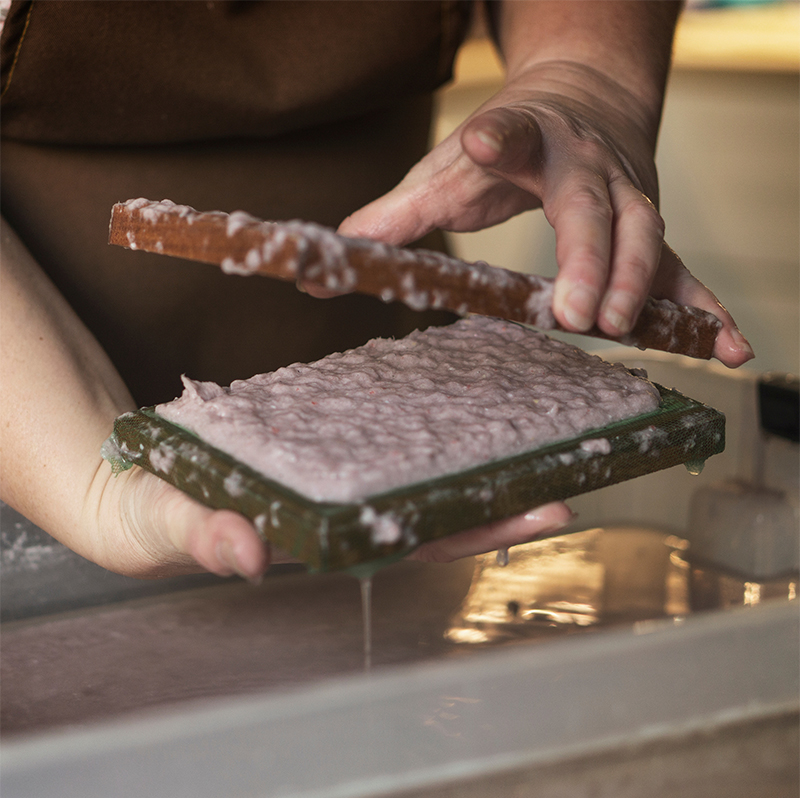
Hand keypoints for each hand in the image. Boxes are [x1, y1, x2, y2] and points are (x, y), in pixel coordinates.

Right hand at [87, 460, 571, 577]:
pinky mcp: (322, 446)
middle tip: (565, 478)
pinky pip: (383, 436)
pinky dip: (422, 422)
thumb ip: (206, 535)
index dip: (475, 530)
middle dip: (500, 500)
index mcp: (322, 538)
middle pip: (434, 509)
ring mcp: (336, 478)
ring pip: (417, 471)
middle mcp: (342, 512)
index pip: (413, 541)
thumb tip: (249, 553)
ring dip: (472, 456)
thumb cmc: (155, 511)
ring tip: (529, 428)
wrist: (136, 484)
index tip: (538, 512)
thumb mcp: (170, 520)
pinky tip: (452, 400)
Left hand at [338, 62, 752, 367]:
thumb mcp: (446, 169)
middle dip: (589, 259)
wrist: (584, 98)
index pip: (514, 137)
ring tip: (628, 333)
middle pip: (595, 208)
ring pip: (647, 238)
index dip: (500, 141)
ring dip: (642, 287)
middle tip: (577, 315)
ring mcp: (629, 197)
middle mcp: (589, 166)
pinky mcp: (651, 230)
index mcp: (529, 140)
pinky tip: (728, 347)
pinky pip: (684, 272)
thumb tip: (325, 265)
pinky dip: (705, 310)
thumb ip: (395, 215)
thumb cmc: (507, 143)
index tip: (481, 143)